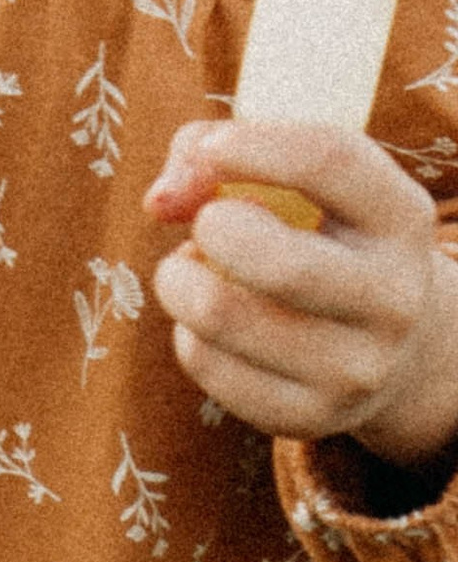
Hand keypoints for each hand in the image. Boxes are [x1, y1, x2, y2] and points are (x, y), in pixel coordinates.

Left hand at [144, 118, 457, 466]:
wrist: (389, 344)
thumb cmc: (316, 233)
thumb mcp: (296, 179)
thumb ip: (213, 154)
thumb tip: (161, 201)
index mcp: (400, 218)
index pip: (328, 162)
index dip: (252, 144)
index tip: (212, 147)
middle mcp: (393, 298)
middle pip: (277, 263)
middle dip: (212, 227)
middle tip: (207, 223)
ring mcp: (356, 369)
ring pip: (222, 315)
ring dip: (179, 278)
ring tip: (195, 268)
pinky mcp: (309, 417)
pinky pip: (205, 362)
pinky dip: (186, 331)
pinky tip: (212, 322)